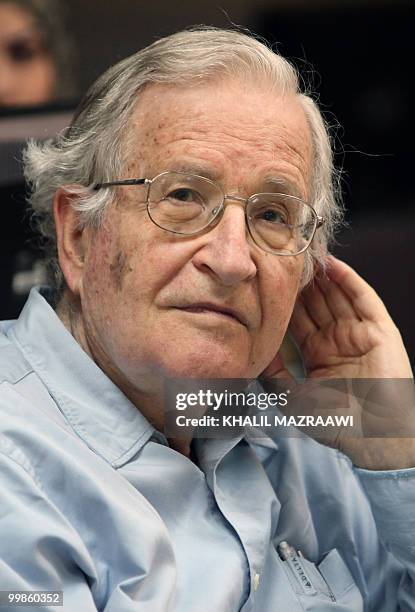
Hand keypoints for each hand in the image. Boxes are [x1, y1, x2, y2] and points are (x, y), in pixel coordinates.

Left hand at [262, 256, 414, 468]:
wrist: (372, 438)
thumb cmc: (335, 423)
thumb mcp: (291, 395)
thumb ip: (272, 370)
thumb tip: (251, 345)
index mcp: (317, 355)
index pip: (297, 320)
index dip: (283, 301)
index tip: (264, 282)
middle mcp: (337, 340)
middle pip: (315, 303)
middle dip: (299, 283)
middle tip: (280, 259)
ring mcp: (358, 334)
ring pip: (336, 295)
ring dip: (321, 276)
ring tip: (301, 254)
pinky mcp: (379, 331)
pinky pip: (363, 299)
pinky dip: (348, 280)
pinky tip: (331, 264)